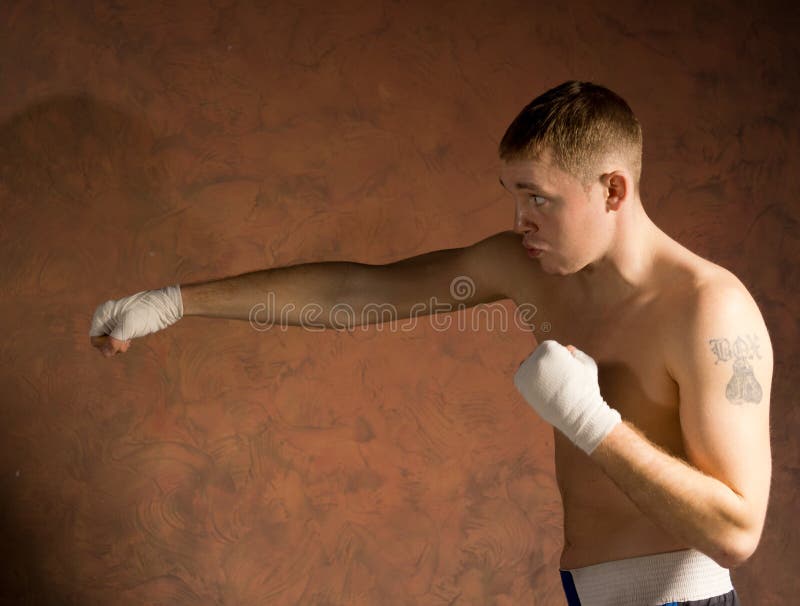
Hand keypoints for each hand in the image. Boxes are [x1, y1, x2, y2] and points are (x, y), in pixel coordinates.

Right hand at [88, 285, 182, 356]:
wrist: (164, 306)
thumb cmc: (145, 314)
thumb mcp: (128, 328)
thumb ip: (115, 341)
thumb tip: (106, 354)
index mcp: (102, 314)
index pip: (95, 338)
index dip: (105, 345)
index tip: (120, 342)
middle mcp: (106, 316)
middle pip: (101, 341)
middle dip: (112, 346)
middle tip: (127, 342)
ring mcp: (115, 320)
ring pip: (110, 340)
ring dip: (118, 345)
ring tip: (129, 341)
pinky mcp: (124, 324)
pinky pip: (117, 338)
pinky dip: (122, 342)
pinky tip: (130, 340)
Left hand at [513, 340, 621, 454]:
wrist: (577, 413)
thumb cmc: (585, 389)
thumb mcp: (588, 365)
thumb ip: (577, 354)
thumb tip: (567, 348)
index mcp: (550, 348)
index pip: (550, 347)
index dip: (559, 360)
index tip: (566, 372)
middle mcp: (535, 356)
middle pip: (537, 355)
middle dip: (546, 365)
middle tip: (557, 381)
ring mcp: (526, 369)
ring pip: (528, 365)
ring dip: (535, 372)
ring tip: (550, 386)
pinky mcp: (519, 381)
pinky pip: (521, 376)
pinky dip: (528, 382)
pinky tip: (541, 391)